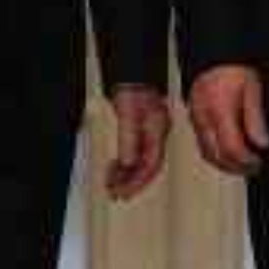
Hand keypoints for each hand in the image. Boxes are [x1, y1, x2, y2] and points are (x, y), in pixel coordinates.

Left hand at [106, 85, 170, 200]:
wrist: (134, 74)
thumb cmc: (133, 88)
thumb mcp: (128, 113)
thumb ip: (129, 139)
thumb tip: (128, 163)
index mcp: (158, 131)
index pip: (151, 164)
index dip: (137, 182)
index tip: (123, 192)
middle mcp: (157, 135)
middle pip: (147, 166)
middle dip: (131, 182)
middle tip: (116, 194)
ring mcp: (151, 134)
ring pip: (140, 162)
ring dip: (126, 174)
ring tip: (110, 183)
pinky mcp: (142, 132)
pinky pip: (135, 154)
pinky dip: (124, 164)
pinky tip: (113, 169)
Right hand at [187, 64, 268, 175]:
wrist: (213, 50)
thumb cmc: (232, 65)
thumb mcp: (252, 87)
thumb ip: (255, 117)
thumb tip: (262, 143)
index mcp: (220, 111)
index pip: (231, 149)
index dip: (246, 161)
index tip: (258, 162)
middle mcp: (204, 118)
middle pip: (216, 156)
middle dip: (236, 168)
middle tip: (252, 167)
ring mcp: (196, 118)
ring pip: (207, 152)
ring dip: (225, 163)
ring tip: (242, 162)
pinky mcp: (193, 116)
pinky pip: (202, 142)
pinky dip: (216, 152)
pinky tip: (228, 149)